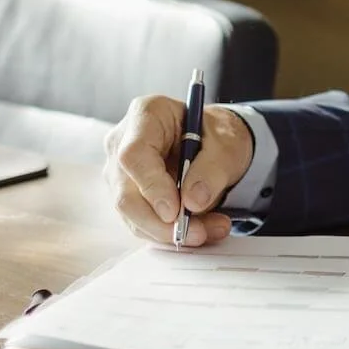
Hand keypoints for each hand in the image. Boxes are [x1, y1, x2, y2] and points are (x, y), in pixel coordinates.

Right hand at [102, 96, 253, 247]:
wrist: (214, 144)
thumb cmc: (216, 135)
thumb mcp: (227, 144)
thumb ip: (212, 170)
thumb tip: (192, 202)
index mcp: (146, 115)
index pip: (134, 155)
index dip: (151, 187)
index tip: (174, 212)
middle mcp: (123, 143)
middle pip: (127, 193)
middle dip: (162, 222)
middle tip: (197, 233)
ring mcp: (121, 172)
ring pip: (133, 215)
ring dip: (170, 232)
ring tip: (211, 231)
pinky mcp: (128, 196)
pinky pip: (141, 223)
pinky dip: (169, 234)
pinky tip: (200, 231)